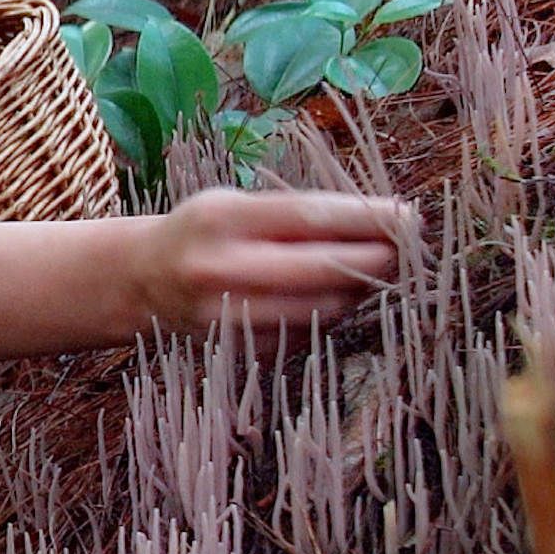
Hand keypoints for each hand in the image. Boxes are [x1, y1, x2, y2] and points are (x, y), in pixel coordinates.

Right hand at [125, 188, 412, 342]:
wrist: (144, 280)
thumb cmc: (205, 230)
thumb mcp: (238, 202)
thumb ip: (299, 213)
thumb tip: (381, 222)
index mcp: (223, 219)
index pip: (311, 217)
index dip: (367, 219)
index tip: (410, 217)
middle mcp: (222, 269)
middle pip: (323, 270)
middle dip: (377, 260)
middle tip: (408, 250)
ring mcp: (229, 317)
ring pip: (323, 309)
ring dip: (358, 290)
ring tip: (371, 270)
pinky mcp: (241, 351)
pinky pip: (308, 336)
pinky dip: (331, 316)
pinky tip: (332, 295)